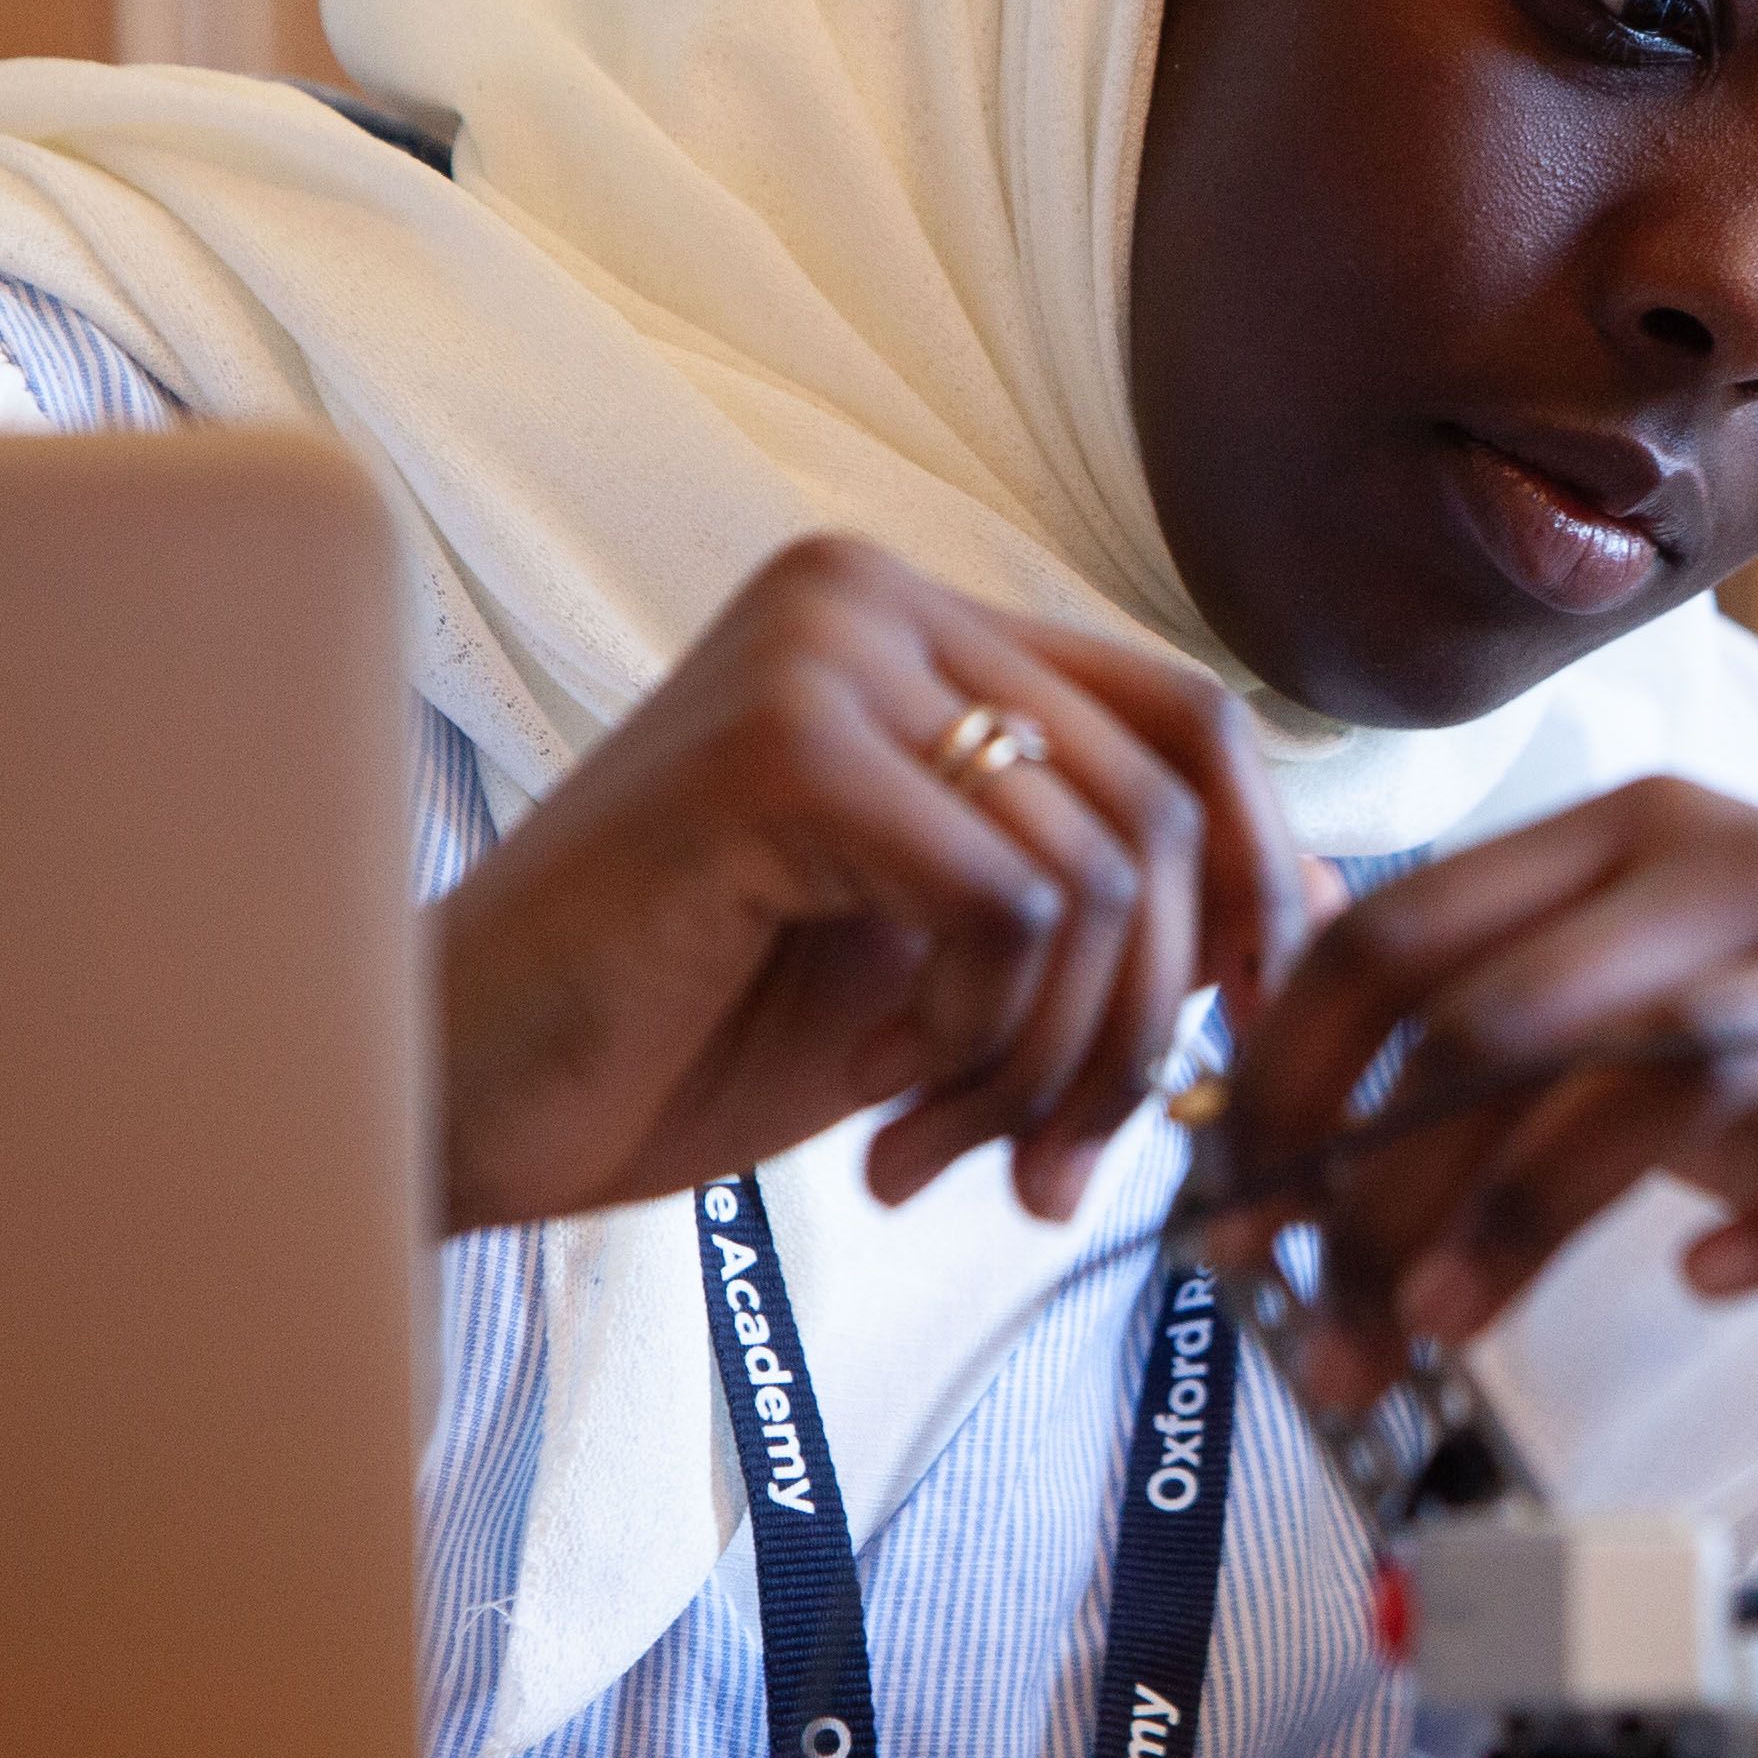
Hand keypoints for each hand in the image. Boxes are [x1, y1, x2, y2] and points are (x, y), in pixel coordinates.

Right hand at [427, 537, 1303, 1235]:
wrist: (452, 1096)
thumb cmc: (673, 1031)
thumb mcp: (938, 967)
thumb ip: (1093, 913)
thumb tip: (1305, 900)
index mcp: (907, 623)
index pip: (1181, 714)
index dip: (1258, 870)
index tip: (1255, 1018)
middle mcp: (867, 596)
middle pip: (1161, 805)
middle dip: (1142, 1023)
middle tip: (1058, 1161)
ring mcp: (818, 653)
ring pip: (1097, 875)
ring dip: (1051, 1065)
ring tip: (945, 1147)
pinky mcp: (779, 748)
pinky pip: (1009, 908)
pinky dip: (982, 1041)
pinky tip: (883, 1103)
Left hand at [1209, 779, 1757, 1421]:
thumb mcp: (1654, 991)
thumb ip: (1488, 1020)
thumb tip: (1264, 1104)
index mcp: (1635, 836)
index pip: (1398, 930)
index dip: (1282, 1071)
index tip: (1226, 1204)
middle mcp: (1738, 878)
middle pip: (1499, 1013)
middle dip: (1366, 1178)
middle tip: (1312, 1317)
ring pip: (1651, 1075)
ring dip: (1516, 1211)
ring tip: (1430, 1326)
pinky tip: (1707, 1283)